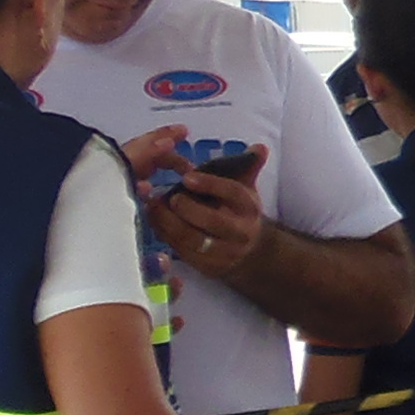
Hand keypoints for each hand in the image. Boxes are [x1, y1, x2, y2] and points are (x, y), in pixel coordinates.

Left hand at [147, 158, 267, 282]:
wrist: (249, 251)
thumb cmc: (239, 211)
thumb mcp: (246, 187)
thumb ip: (247, 166)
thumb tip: (260, 147)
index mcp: (249, 207)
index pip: (233, 193)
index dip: (209, 184)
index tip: (186, 176)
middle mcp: (241, 232)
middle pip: (214, 221)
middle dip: (188, 208)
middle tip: (170, 196)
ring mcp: (225, 253)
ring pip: (194, 240)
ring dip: (170, 223)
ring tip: (155, 207)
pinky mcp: (208, 267)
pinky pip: (183, 253)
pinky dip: (166, 236)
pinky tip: (155, 222)